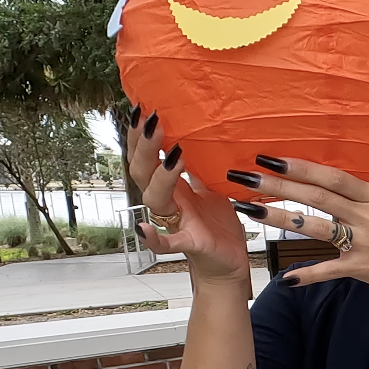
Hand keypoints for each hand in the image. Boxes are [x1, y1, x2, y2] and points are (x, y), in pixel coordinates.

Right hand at [126, 110, 250, 283]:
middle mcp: (169, 202)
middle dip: (146, 147)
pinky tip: (143, 229)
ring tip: (172, 157)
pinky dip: (154, 238)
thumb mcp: (212, 187)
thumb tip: (200, 132)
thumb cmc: (217, 223)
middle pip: (143, 172)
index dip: (139, 134)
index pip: (148, 156)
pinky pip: (167, 243)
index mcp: (174, 186)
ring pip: (155, 199)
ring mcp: (176, 223)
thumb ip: (201, 166)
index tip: (140, 107)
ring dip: (161, 178)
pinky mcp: (190, 243)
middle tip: (154, 122)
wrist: (228, 261)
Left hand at [228, 158, 368, 296]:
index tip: (274, 158)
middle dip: (281, 186)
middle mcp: (368, 218)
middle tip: (248, 176)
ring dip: (281, 220)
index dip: (304, 167)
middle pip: (319, 198)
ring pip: (316, 229)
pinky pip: (329, 270)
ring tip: (250, 211)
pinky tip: (284, 278)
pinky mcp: (359, 267)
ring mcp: (363, 243)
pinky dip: (307, 275)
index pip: (336, 178)